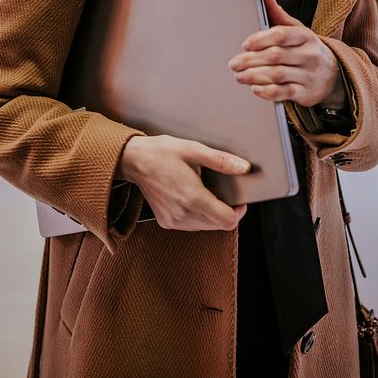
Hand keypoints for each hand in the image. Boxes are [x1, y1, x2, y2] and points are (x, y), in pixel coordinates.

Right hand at [116, 135, 248, 230]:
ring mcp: (173, 220)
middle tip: (222, 194)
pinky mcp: (166, 222)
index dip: (239, 212)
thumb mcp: (193, 150)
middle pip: (219, 225)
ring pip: (206, 227)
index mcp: (193, 197)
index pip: (228, 220)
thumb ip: (221, 160)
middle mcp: (183, 213)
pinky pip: (191, 226)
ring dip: (212, 215)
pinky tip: (191, 199)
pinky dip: (198, 217)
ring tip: (204, 194)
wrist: (133, 160)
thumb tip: (244, 167)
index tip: (239, 201)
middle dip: (226, 212)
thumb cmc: (161, 153)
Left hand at [228, 0, 345, 107]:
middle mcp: (309, 55)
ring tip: (239, 76)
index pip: (281, 35)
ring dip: (254, 76)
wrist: (334, 74)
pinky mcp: (306, 93)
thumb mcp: (297, 30)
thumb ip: (278, 14)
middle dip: (250, 60)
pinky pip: (284, 93)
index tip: (245, 45)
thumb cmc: (308, 49)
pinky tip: (255, 88)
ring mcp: (309, 75)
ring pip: (277, 75)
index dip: (260, 40)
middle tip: (234, 63)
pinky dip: (267, 91)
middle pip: (275, 56)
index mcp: (306, 36)